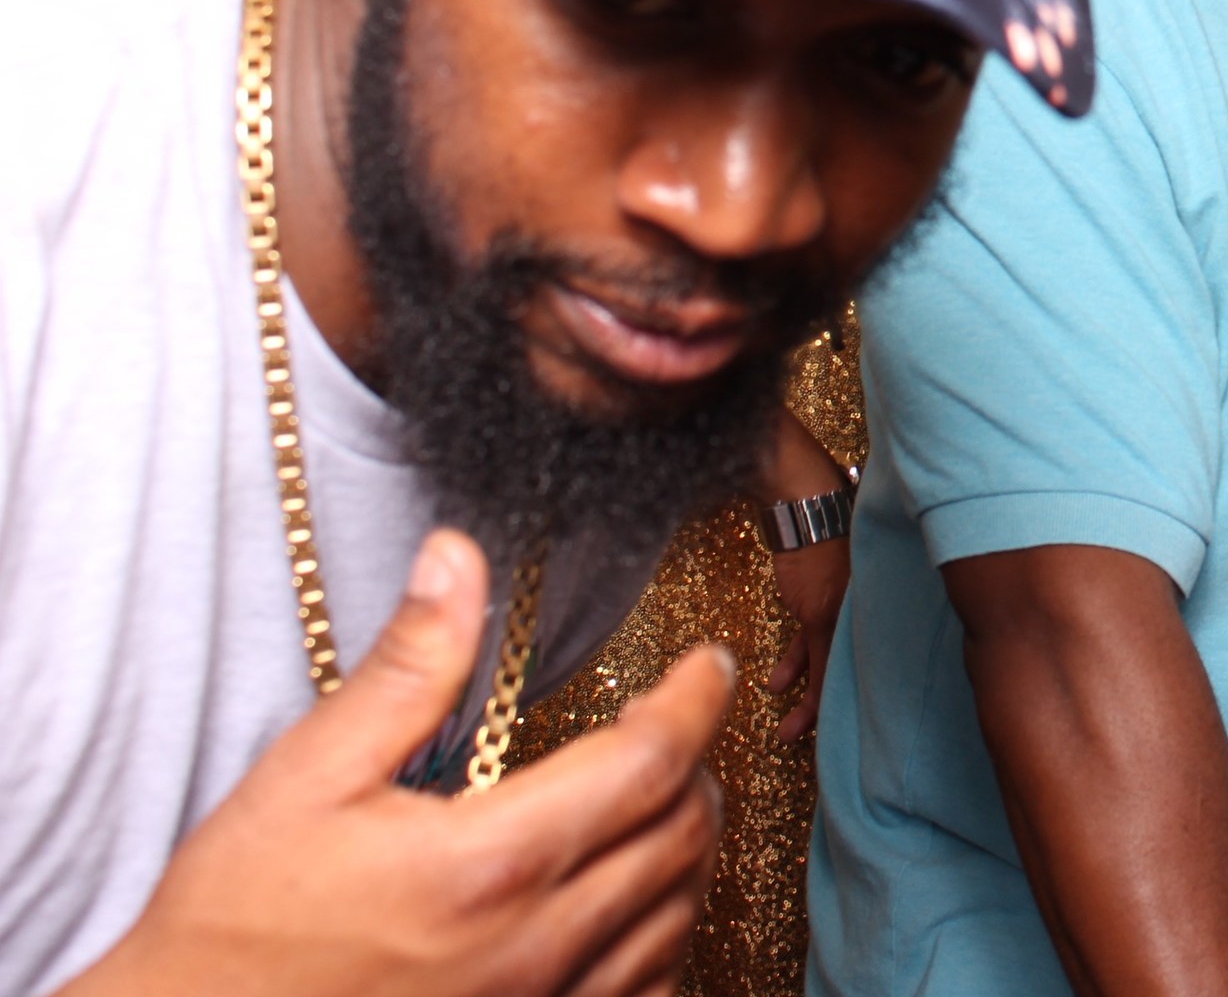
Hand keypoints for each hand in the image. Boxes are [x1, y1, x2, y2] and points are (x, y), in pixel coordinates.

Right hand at [55, 530, 732, 996]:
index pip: (651, 760)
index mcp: (493, 863)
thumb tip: (458, 560)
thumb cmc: (232, 928)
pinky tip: (623, 905)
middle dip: (694, 766)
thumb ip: (405, 671)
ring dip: (683, 849)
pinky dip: (659, 937)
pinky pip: (648, 991)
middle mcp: (537, 943)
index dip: (694, 699)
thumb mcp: (306, 780)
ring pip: (678, 916)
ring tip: (654, 801)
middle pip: (683, 835)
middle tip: (670, 725)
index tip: (707, 665)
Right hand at [755, 405, 852, 741]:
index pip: (882, 647)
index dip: (876, 678)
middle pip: (860, 666)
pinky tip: (779, 686)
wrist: (809, 497)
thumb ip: (863, 581)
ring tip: (792, 731)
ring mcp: (844, 611)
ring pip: (829, 669)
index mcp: (881, 597)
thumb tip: (863, 598)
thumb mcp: (863, 551)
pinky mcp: (818, 610)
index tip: (873, 706)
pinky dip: (796, 672)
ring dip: (810, 704)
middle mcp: (868, 608)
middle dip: (841, 704)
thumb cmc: (836, 516)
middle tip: (835, 739)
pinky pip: (809, 653)